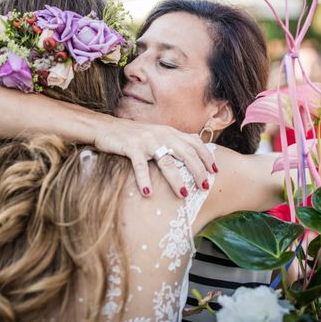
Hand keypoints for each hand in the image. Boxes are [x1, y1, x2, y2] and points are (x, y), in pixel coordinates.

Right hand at [94, 118, 216, 198]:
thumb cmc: (131, 135)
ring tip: (183, 195)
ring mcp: (146, 140)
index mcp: (169, 132)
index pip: (194, 143)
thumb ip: (172, 141)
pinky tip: (148, 193)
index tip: (215, 171)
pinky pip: (140, 165)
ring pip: (166, 161)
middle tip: (205, 186)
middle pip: (186, 153)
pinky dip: (144, 179)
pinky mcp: (130, 146)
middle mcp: (161, 134)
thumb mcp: (155, 134)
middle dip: (198, 170)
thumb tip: (192, 150)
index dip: (206, 156)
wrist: (105, 126)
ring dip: (176, 179)